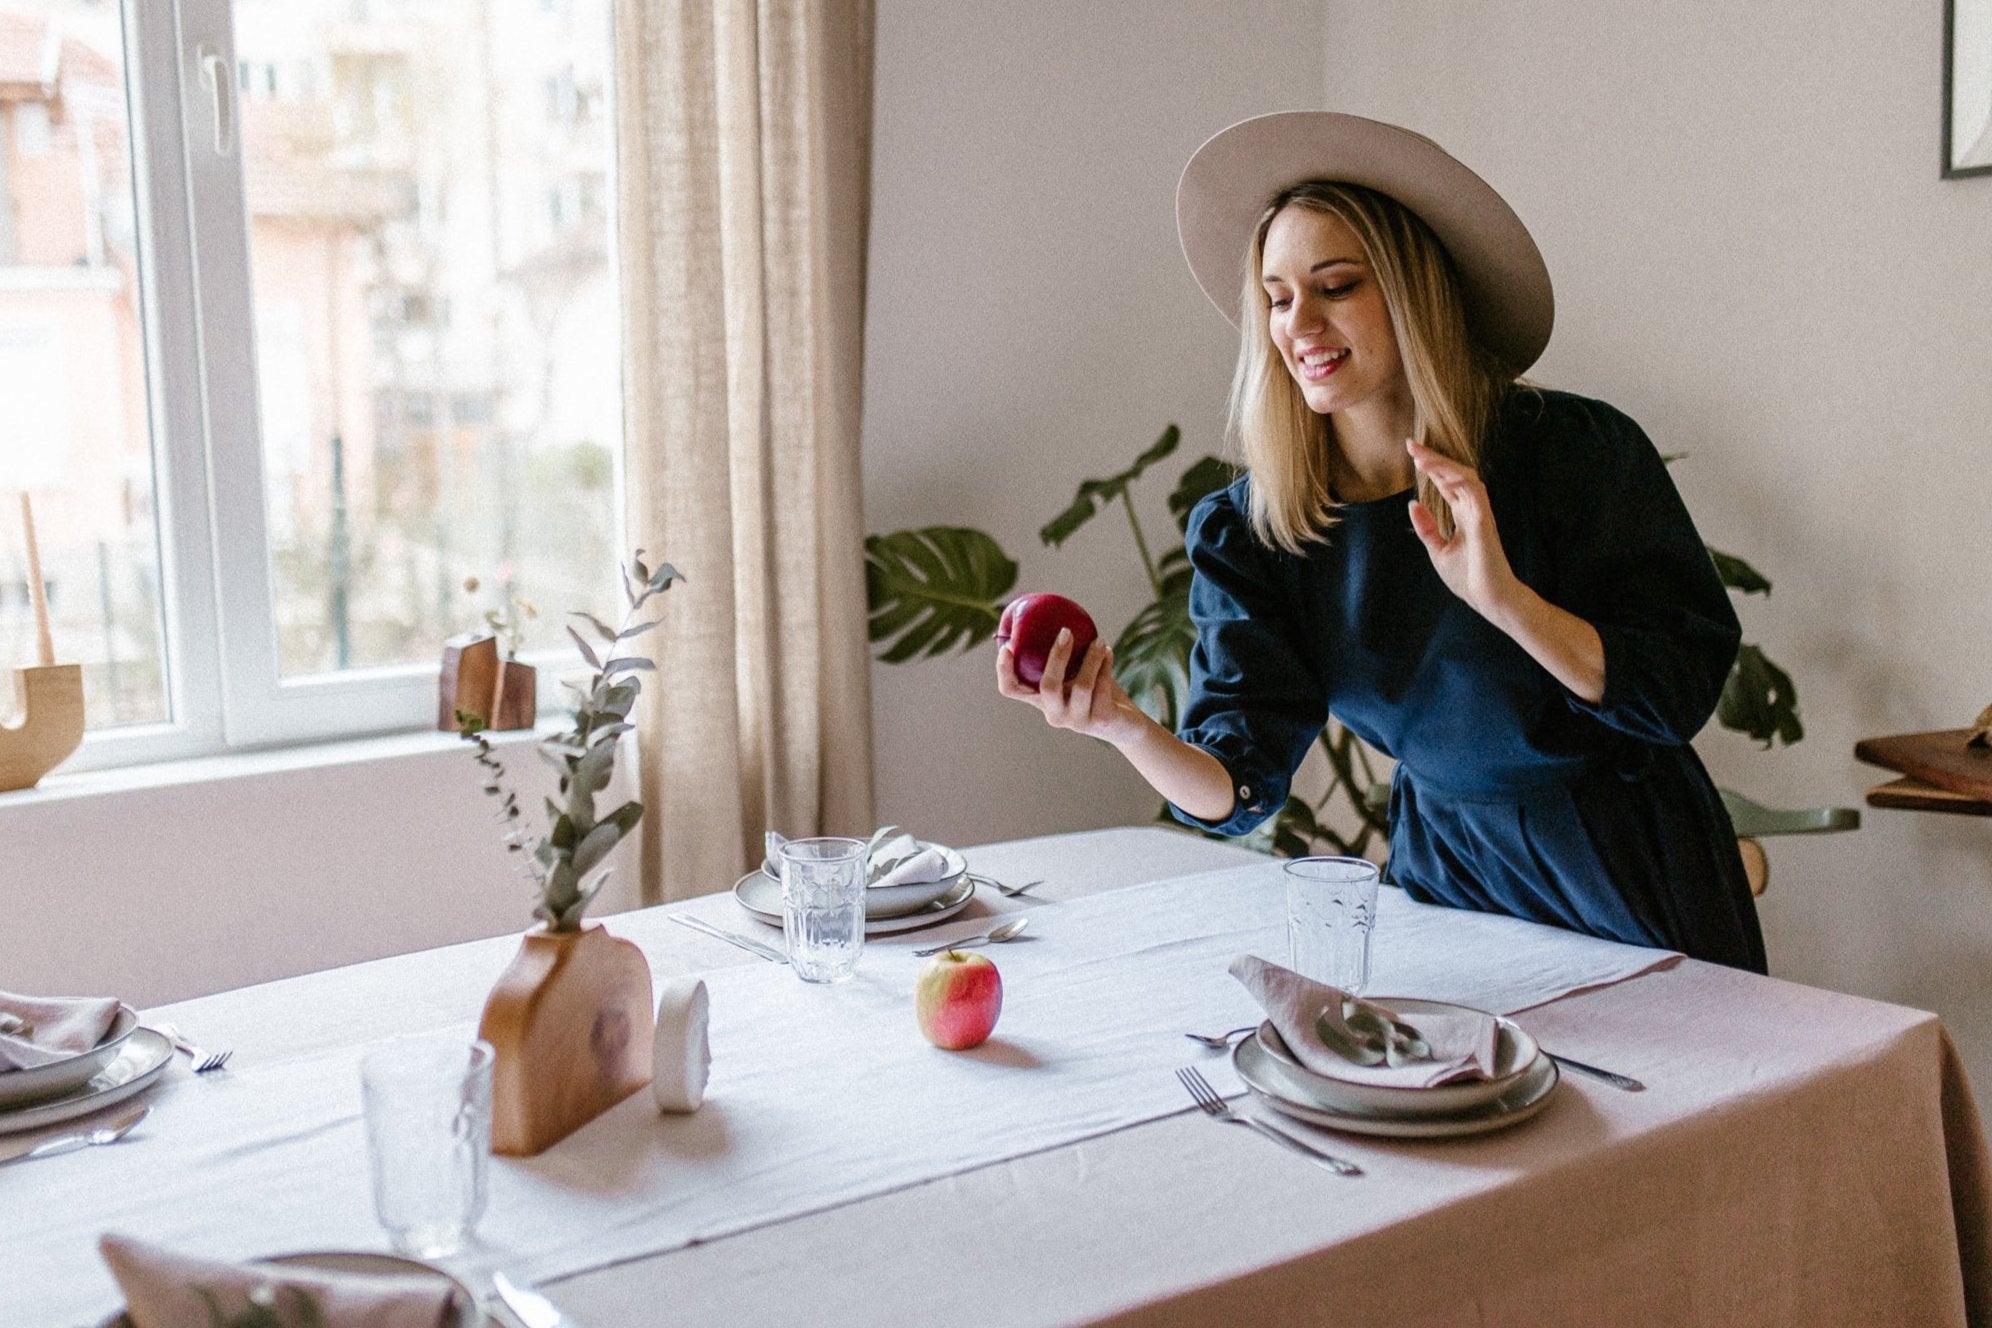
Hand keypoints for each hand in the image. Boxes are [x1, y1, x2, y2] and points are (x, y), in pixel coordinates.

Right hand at [996, 628, 1144, 744]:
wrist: (1125, 723)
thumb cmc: (1095, 689)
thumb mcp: (1074, 670)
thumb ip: (1062, 652)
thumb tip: (1047, 612)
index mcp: (1041, 700)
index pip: (1011, 689)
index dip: (1004, 670)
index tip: (1007, 646)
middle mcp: (1055, 713)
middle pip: (1048, 687)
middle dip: (1057, 656)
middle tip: (1066, 631)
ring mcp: (1077, 721)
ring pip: (1081, 686)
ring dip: (1091, 658)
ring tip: (1099, 640)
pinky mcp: (1101, 721)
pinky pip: (1103, 687)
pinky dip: (1106, 665)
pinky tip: (1108, 651)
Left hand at [1405, 439, 1521, 623]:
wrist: (1489, 600)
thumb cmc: (1469, 578)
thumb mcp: (1439, 550)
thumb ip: (1427, 527)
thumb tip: (1413, 503)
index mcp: (1463, 515)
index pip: (1446, 484)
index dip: (1431, 467)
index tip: (1412, 452)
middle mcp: (1473, 509)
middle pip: (1454, 474)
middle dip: (1433, 458)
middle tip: (1411, 445)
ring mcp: (1480, 513)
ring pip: (1464, 477)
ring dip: (1443, 464)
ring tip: (1421, 456)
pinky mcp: (1485, 521)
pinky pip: (1474, 492)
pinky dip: (1458, 479)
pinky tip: (1441, 473)